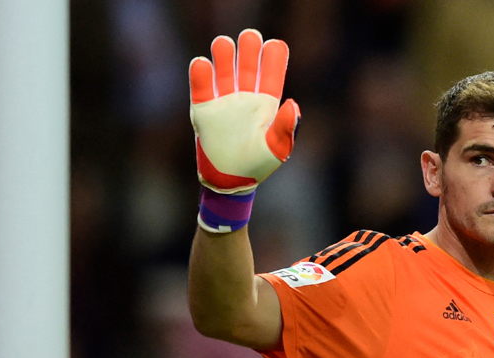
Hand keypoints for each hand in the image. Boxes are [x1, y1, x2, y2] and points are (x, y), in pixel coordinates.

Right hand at [189, 29, 299, 193]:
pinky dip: (200, 76)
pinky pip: (201, 89)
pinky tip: (201, 63)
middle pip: (247, 66)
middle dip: (248, 50)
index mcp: (267, 104)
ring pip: (224, 72)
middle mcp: (245, 98)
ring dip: (223, 56)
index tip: (273, 46)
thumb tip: (292, 105)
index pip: (271, 73)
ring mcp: (224, 103)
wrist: (228, 184)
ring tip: (222, 43)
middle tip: (248, 37)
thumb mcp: (277, 150)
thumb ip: (285, 129)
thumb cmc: (257, 167)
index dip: (273, 58)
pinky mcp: (204, 112)